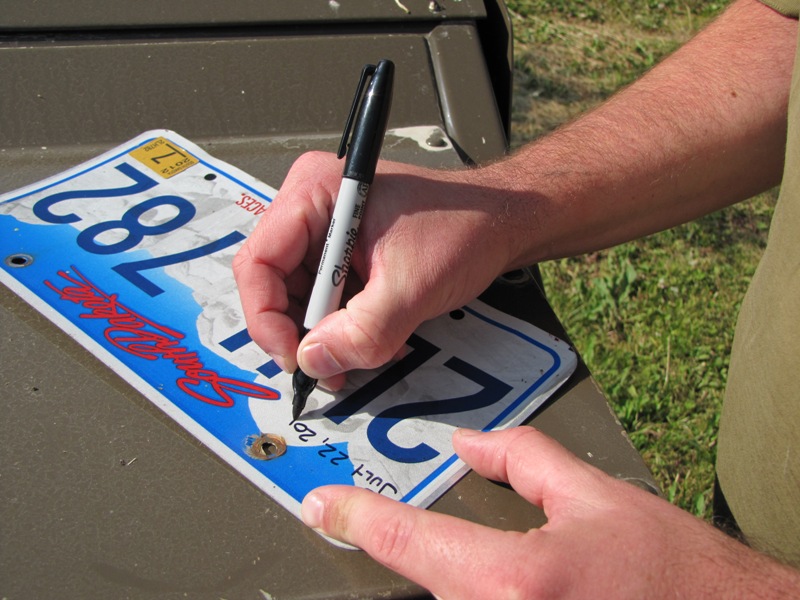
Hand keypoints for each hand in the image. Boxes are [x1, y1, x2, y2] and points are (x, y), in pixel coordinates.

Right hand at [233, 151, 518, 387]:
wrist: (503, 222)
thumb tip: (314, 361)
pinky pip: (324, 294)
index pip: (259, 261)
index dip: (267, 317)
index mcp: (317, 191)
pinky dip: (339, 324)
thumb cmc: (466, 227)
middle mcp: (313, 205)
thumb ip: (363, 331)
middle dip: (297, 331)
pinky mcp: (344, 249)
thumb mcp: (413, 286)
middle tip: (326, 368)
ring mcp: (328, 227)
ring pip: (298, 295)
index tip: (293, 357)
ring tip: (353, 357)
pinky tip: (366, 339)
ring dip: (322, 334)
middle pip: (273, 281)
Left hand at [301, 427, 799, 598]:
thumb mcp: (596, 496)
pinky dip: (470, 590)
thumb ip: (523, 459)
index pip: (407, 541)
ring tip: (518, 556)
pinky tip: (511, 580)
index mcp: (514, 581)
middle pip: (422, 585)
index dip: (357, 516)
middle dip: (411, 553)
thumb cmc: (677, 576)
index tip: (324, 506)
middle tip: (400, 524)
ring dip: (450, 578)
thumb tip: (473, 444)